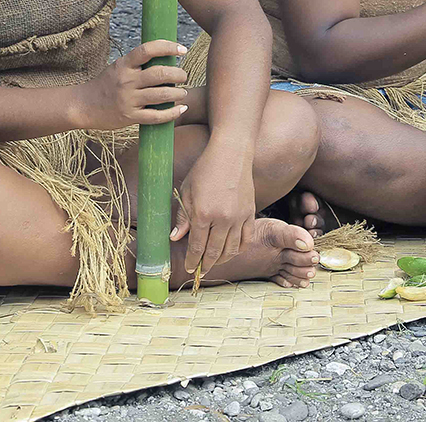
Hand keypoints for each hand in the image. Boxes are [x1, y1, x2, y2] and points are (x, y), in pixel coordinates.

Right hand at [79, 41, 188, 130]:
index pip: (147, 50)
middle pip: (159, 74)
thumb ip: (138, 64)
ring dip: (178, 93)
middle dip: (178, 74)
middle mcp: (126, 81)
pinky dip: (173, 113)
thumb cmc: (106, 84)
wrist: (84, 105)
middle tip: (183, 75)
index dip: (167, 47)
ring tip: (183, 92)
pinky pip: (156, 116)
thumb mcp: (118, 67)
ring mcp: (128, 99)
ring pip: (161, 95)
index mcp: (124, 65)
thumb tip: (167, 57)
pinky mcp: (130, 117)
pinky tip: (181, 108)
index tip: (182, 49)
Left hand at [172, 150, 255, 273]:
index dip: (192, 261)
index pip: (197, 246)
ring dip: (221, 260)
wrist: (231, 152)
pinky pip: (246, 239)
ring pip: (231, 250)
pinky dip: (238, 249)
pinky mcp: (251, 213)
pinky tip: (231, 251)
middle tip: (200, 271)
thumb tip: (175, 238)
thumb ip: (183, 217)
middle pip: (214, 252)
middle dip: (206, 265)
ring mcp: (239, 217)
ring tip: (213, 263)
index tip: (189, 269)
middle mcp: (222, 219)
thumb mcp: (187, 191)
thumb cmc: (205, 169)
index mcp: (203, 213)